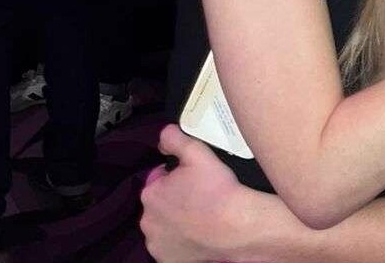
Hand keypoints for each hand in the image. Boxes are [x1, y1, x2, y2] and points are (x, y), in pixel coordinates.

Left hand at [140, 124, 249, 262]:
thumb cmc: (218, 191)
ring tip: (200, 215)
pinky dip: (180, 241)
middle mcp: (148, 221)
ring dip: (175, 221)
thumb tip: (164, 135)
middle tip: (199, 196)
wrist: (237, 226)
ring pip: (164, 226)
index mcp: (151, 194)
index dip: (176, 177)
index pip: (158, 180)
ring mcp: (157, 244)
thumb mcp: (198, 153)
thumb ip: (175, 139)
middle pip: (160, 204)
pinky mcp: (168, 260)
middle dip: (174, 199)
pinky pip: (171, 247)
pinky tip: (197, 232)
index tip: (193, 180)